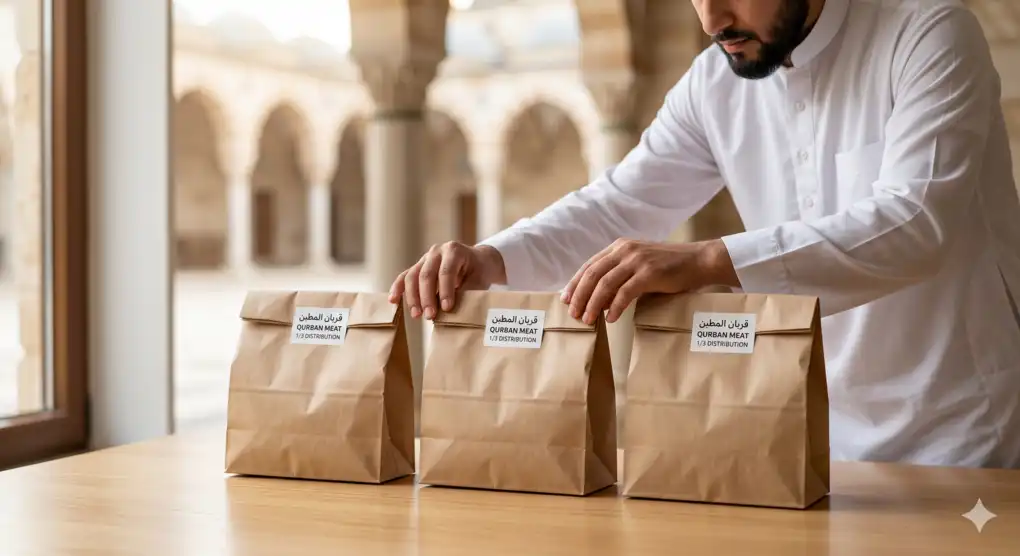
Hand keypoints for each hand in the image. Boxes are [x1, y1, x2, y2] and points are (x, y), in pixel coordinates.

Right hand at [389, 242, 506, 318]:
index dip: (446, 291)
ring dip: (412, 297)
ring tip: (416, 315)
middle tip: (430, 316)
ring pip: (412, 276)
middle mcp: (437, 252)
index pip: (446, 271)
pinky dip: (398, 288)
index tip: (447, 308)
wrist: (477, 261)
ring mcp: (425, 258)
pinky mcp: (418, 267)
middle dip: (427, 297)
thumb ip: (468, 292)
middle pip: (426, 274)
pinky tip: (393, 301)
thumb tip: (456, 311)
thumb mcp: (480, 280)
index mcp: (454, 250)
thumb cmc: (479, 271)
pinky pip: (405, 277)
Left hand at [561, 238, 738, 323]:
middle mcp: (625, 250)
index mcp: (620, 247)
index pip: (589, 265)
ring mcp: (637, 260)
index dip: (575, 284)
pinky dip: (614, 307)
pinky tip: (610, 319)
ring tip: (588, 320)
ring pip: (605, 284)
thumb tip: (597, 300)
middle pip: (593, 274)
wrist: (698, 261)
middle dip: (580, 296)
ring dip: (593, 304)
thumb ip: (619, 276)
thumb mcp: (639, 266)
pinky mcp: (649, 273)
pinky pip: (625, 292)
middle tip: (574, 314)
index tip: (566, 300)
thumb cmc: (668, 267)